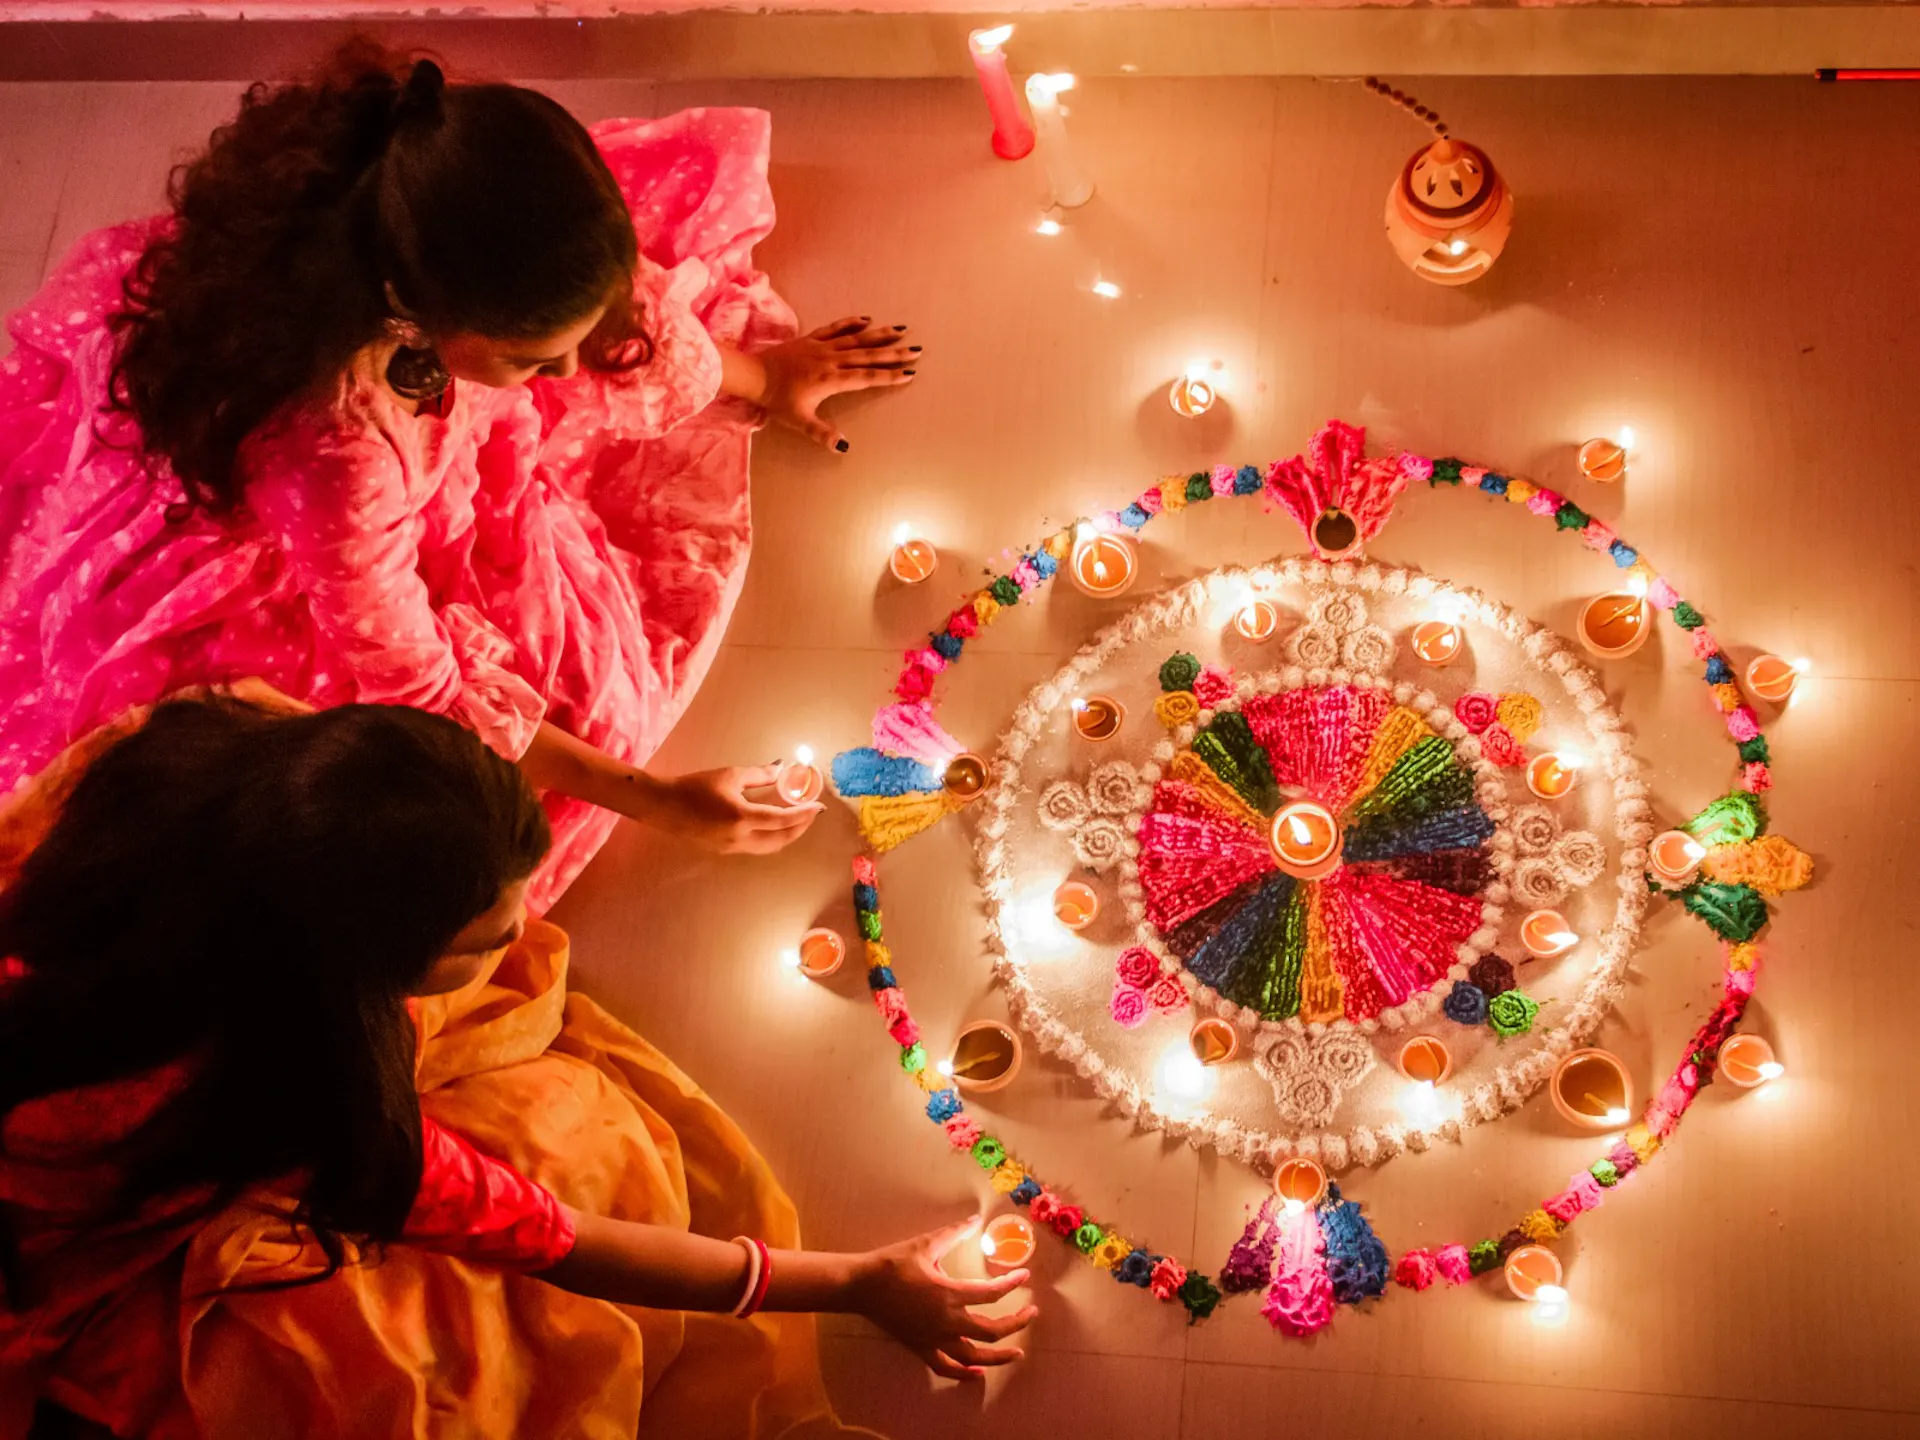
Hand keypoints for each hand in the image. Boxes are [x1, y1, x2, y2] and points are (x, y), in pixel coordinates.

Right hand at [640, 764, 820, 854]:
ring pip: (769, 847)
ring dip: (786, 834)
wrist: (663, 806)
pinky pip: (756, 846)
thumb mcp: (729, 776)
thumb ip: (759, 775)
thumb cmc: (694, 787)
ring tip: (796, 818)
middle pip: (781, 840)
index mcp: (741, 818)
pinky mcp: (724, 850)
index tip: (818, 806)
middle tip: (810, 814)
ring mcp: (731, 848)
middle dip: (800, 828)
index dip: (804, 813)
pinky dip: (770, 836)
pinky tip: (772, 823)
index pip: (782, 820)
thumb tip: (781, 769)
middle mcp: (739, 838)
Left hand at [757, 317, 919, 450]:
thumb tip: (843, 446)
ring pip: (856, 339)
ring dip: (879, 335)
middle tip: (916, 350)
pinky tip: (867, 320)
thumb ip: (821, 433)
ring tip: (900, 331)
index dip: (888, 376)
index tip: (908, 374)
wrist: (754, 374)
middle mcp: (831, 360)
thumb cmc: (777, 399)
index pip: (866, 378)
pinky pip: (836, 328)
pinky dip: (852, 323)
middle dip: (893, 354)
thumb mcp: (799, 420)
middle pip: (867, 356)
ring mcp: (822, 347)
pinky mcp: (812, 339)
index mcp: (830, 380)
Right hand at [850, 1215, 1036, 1380]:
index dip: (1012, 1285)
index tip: (1025, 1277)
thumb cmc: (892, 1263)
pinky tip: (978, 1373)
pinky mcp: (921, 1348)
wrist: (861, 1286)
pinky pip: (946, 1367)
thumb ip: (953, 1233)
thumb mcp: (925, 1244)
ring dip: (999, 1356)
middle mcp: (946, 1322)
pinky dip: (964, 1373)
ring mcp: (934, 1339)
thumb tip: (975, 1219)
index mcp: (948, 1294)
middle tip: (1031, 1314)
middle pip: (991, 1330)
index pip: (991, 1294)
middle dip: (1016, 1323)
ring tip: (1018, 1353)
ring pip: (974, 1356)